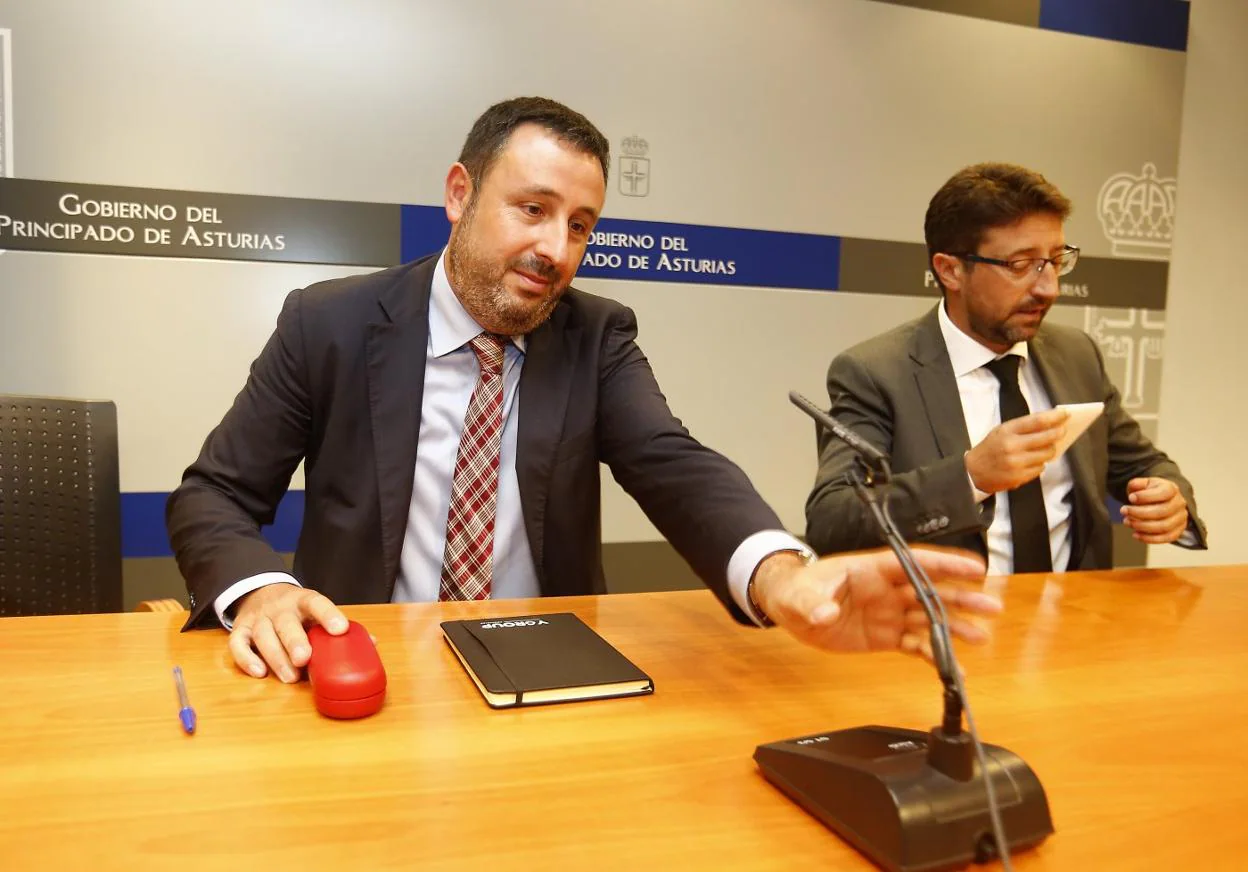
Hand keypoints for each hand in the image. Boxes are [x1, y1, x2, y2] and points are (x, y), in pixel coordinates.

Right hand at [228, 583, 348, 682]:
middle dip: (295, 642)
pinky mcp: (240, 630)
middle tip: (305, 659)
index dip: (329, 615)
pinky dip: (246, 659)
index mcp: (303, 600)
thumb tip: (371, 643)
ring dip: (276, 657)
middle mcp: (279, 608)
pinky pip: (238, 644)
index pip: (317, 603)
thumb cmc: (297, 610)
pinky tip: (260, 672)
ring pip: (263, 636)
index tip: (341, 629)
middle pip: (286, 623)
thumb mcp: (316, 611)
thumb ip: (338, 627)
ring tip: (290, 677)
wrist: (261, 592)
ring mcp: (258, 618)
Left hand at [752, 547, 999, 659]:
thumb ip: (814, 602)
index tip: (975, 568)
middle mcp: (888, 590)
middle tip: (991, 607)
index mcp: (874, 569)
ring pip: (928, 619)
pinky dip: (932, 654)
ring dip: (954, 627)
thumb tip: (824, 613)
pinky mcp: (885, 637)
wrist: (792, 609)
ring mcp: (889, 613)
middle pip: (930, 591)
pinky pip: (913, 644)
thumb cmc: (800, 589)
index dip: (945, 565)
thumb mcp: (802, 593)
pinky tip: (951, 666)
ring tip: (981, 637)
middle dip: (961, 598)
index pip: (915, 563)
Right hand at [965, 409, 1068, 493]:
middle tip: (1062, 430)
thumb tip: (1050, 422)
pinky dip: (1040, 464)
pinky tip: (1032, 461)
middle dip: (1058, 433)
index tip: (1065, 414)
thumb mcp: (1001, 431)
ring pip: (1047, 454)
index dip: (1055, 417)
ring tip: (1044, 448)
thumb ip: (1023, 427)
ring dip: (1050, 450)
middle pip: (1046, 438)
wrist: (972, 472)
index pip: (1037, 421)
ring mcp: (1017, 463)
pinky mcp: (1020, 477)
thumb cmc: (990, 448)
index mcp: (1007, 431)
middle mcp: (1012, 446)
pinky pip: (1041, 468)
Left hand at [1121, 477, 1188, 543]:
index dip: (1146, 496)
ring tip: (1126, 522)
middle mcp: (1179, 504)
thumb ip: (1137, 483)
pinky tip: (1135, 534)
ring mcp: (1181, 518)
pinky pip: (1166, 538)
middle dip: (1139, 513)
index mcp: (1172, 489)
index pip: (1163, 493)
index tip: (1130, 498)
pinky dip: (1150, 539)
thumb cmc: (1150, 492)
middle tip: (1124, 511)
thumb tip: (1134, 486)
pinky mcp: (1178, 531)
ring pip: (1164, 526)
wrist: (1161, 501)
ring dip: (1142, 526)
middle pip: (1162, 511)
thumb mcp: (1143, 484)